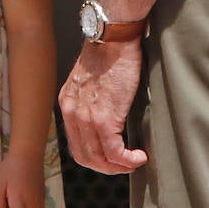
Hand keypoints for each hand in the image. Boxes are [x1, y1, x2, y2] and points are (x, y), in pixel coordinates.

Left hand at [59, 39, 147, 174]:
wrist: (113, 40)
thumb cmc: (108, 56)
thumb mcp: (90, 82)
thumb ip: (91, 103)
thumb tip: (106, 123)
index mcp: (68, 104)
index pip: (76, 144)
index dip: (96, 158)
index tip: (113, 158)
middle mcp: (72, 112)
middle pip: (85, 157)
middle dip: (108, 167)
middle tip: (126, 164)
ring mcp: (86, 117)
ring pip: (99, 159)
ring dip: (120, 166)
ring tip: (135, 161)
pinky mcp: (104, 117)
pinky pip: (114, 151)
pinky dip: (128, 160)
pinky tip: (140, 156)